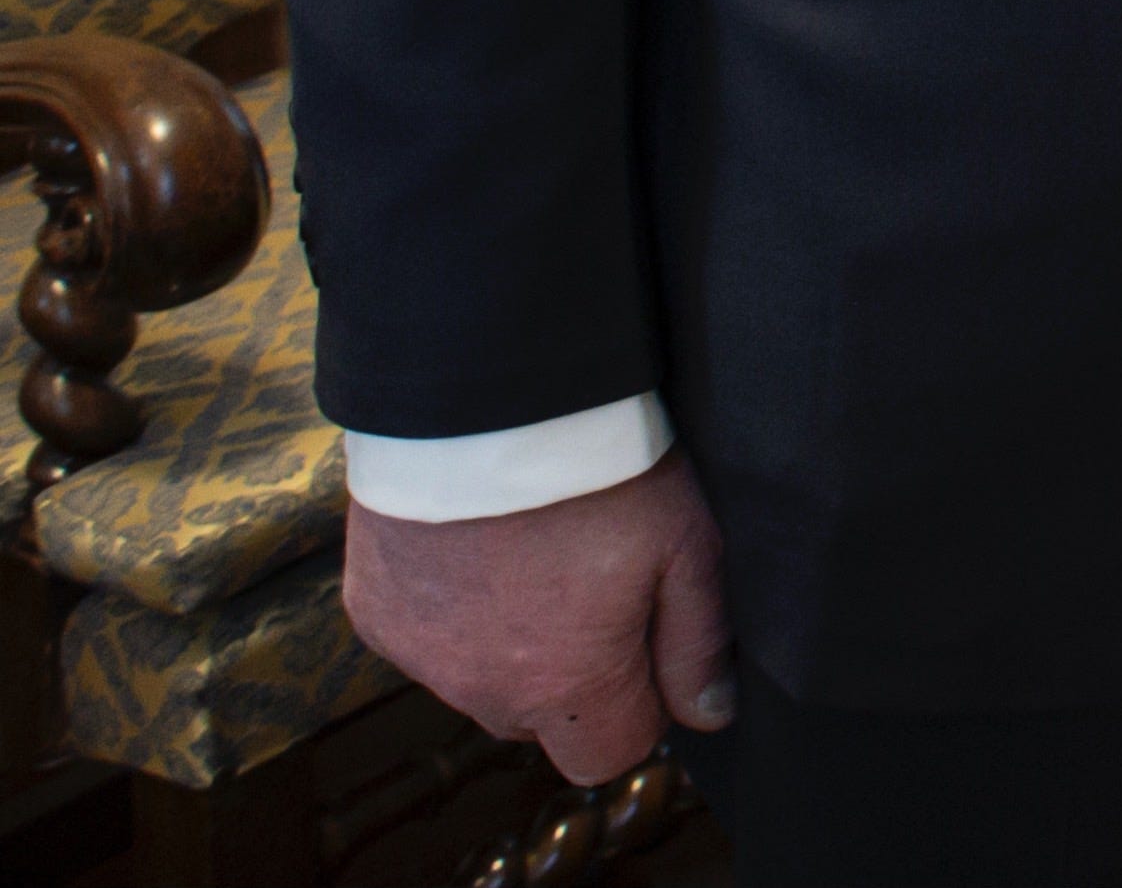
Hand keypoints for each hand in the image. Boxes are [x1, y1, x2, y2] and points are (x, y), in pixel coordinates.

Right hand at [341, 451, 728, 785]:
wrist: (486, 405)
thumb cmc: (599, 473)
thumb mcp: (686, 548)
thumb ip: (698, 644)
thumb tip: (710, 712)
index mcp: (565, 688)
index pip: (609, 754)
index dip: (638, 706)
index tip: (644, 644)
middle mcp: (481, 690)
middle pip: (541, 721)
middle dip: (572, 677)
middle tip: (589, 586)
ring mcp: (418, 656)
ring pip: (477, 680)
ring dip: (506, 644)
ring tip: (532, 556)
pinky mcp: (373, 614)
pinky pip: (423, 639)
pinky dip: (450, 610)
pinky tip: (475, 547)